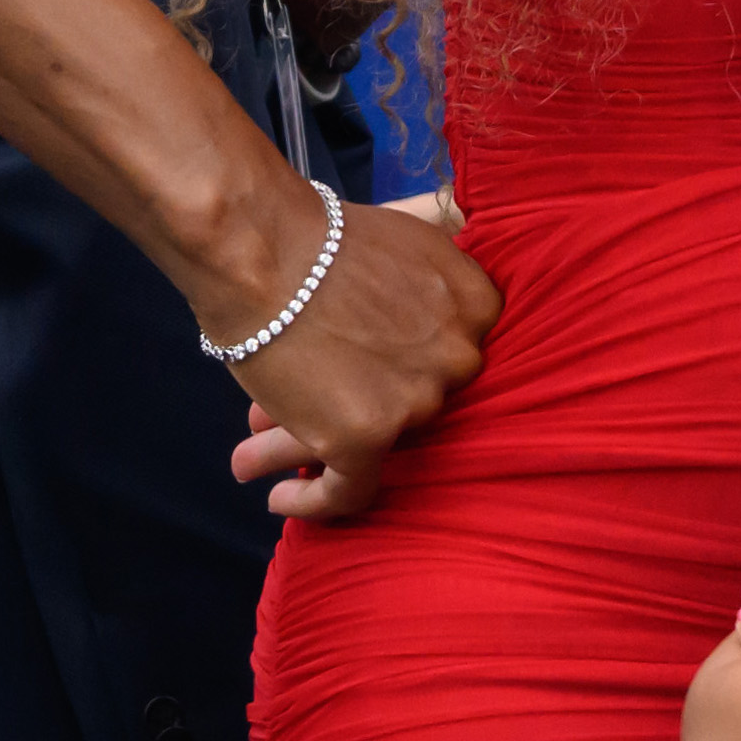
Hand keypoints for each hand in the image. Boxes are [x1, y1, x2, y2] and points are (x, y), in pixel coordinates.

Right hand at [206, 193, 497, 521]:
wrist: (262, 251)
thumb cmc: (320, 238)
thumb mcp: (409, 242)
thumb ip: (430, 286)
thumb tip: (415, 315)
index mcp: (478, 308)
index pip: (454, 355)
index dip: (412, 362)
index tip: (381, 370)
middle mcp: (459, 360)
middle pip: (418, 396)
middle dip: (367, 396)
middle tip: (320, 398)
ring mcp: (416, 403)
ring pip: (375, 441)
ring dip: (320, 443)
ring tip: (264, 453)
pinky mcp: (366, 439)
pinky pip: (348, 492)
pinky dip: (312, 502)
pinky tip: (281, 498)